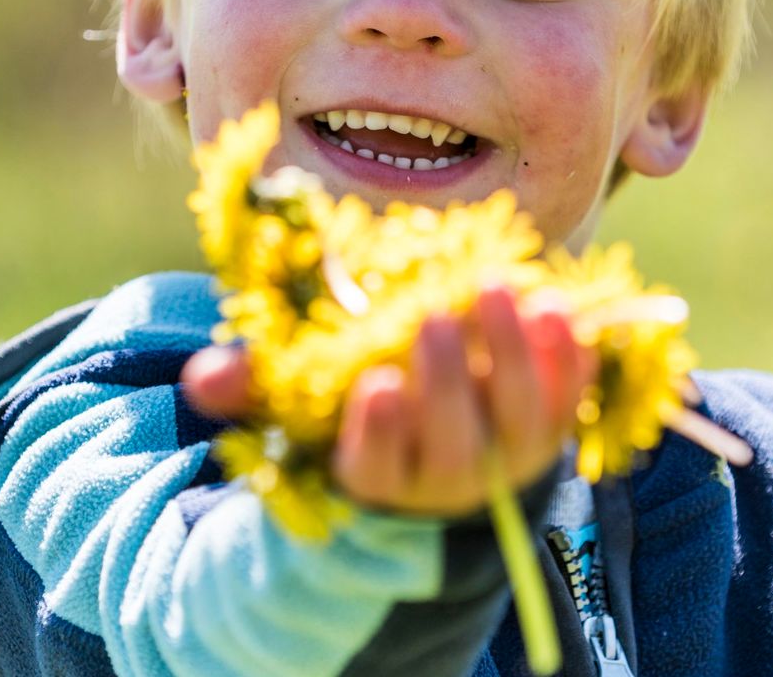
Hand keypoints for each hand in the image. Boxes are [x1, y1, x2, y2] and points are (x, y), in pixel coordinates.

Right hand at [182, 285, 592, 516]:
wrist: (442, 452)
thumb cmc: (356, 414)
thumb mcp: (295, 408)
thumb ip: (252, 390)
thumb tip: (204, 379)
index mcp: (377, 480)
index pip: (375, 469)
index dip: (377, 433)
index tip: (376, 385)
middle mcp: (447, 483)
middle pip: (452, 443)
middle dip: (445, 380)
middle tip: (435, 316)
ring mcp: (507, 461)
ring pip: (519, 421)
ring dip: (513, 355)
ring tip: (498, 288)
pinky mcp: (552, 432)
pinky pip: (568, 400)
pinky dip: (568, 358)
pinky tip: (557, 305)